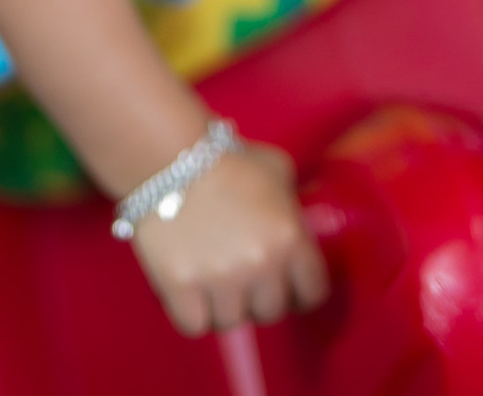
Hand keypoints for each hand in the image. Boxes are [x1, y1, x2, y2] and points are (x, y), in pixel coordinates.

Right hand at [131, 142, 328, 335]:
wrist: (169, 156)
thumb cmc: (227, 160)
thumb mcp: (277, 170)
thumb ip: (294, 203)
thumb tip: (303, 224)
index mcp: (290, 238)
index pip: (313, 292)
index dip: (298, 288)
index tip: (284, 282)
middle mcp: (261, 265)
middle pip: (271, 312)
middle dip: (258, 295)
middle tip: (240, 273)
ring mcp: (220, 280)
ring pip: (232, 322)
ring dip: (223, 304)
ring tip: (211, 276)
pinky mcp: (182, 288)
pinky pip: (196, 325)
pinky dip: (192, 312)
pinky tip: (190, 288)